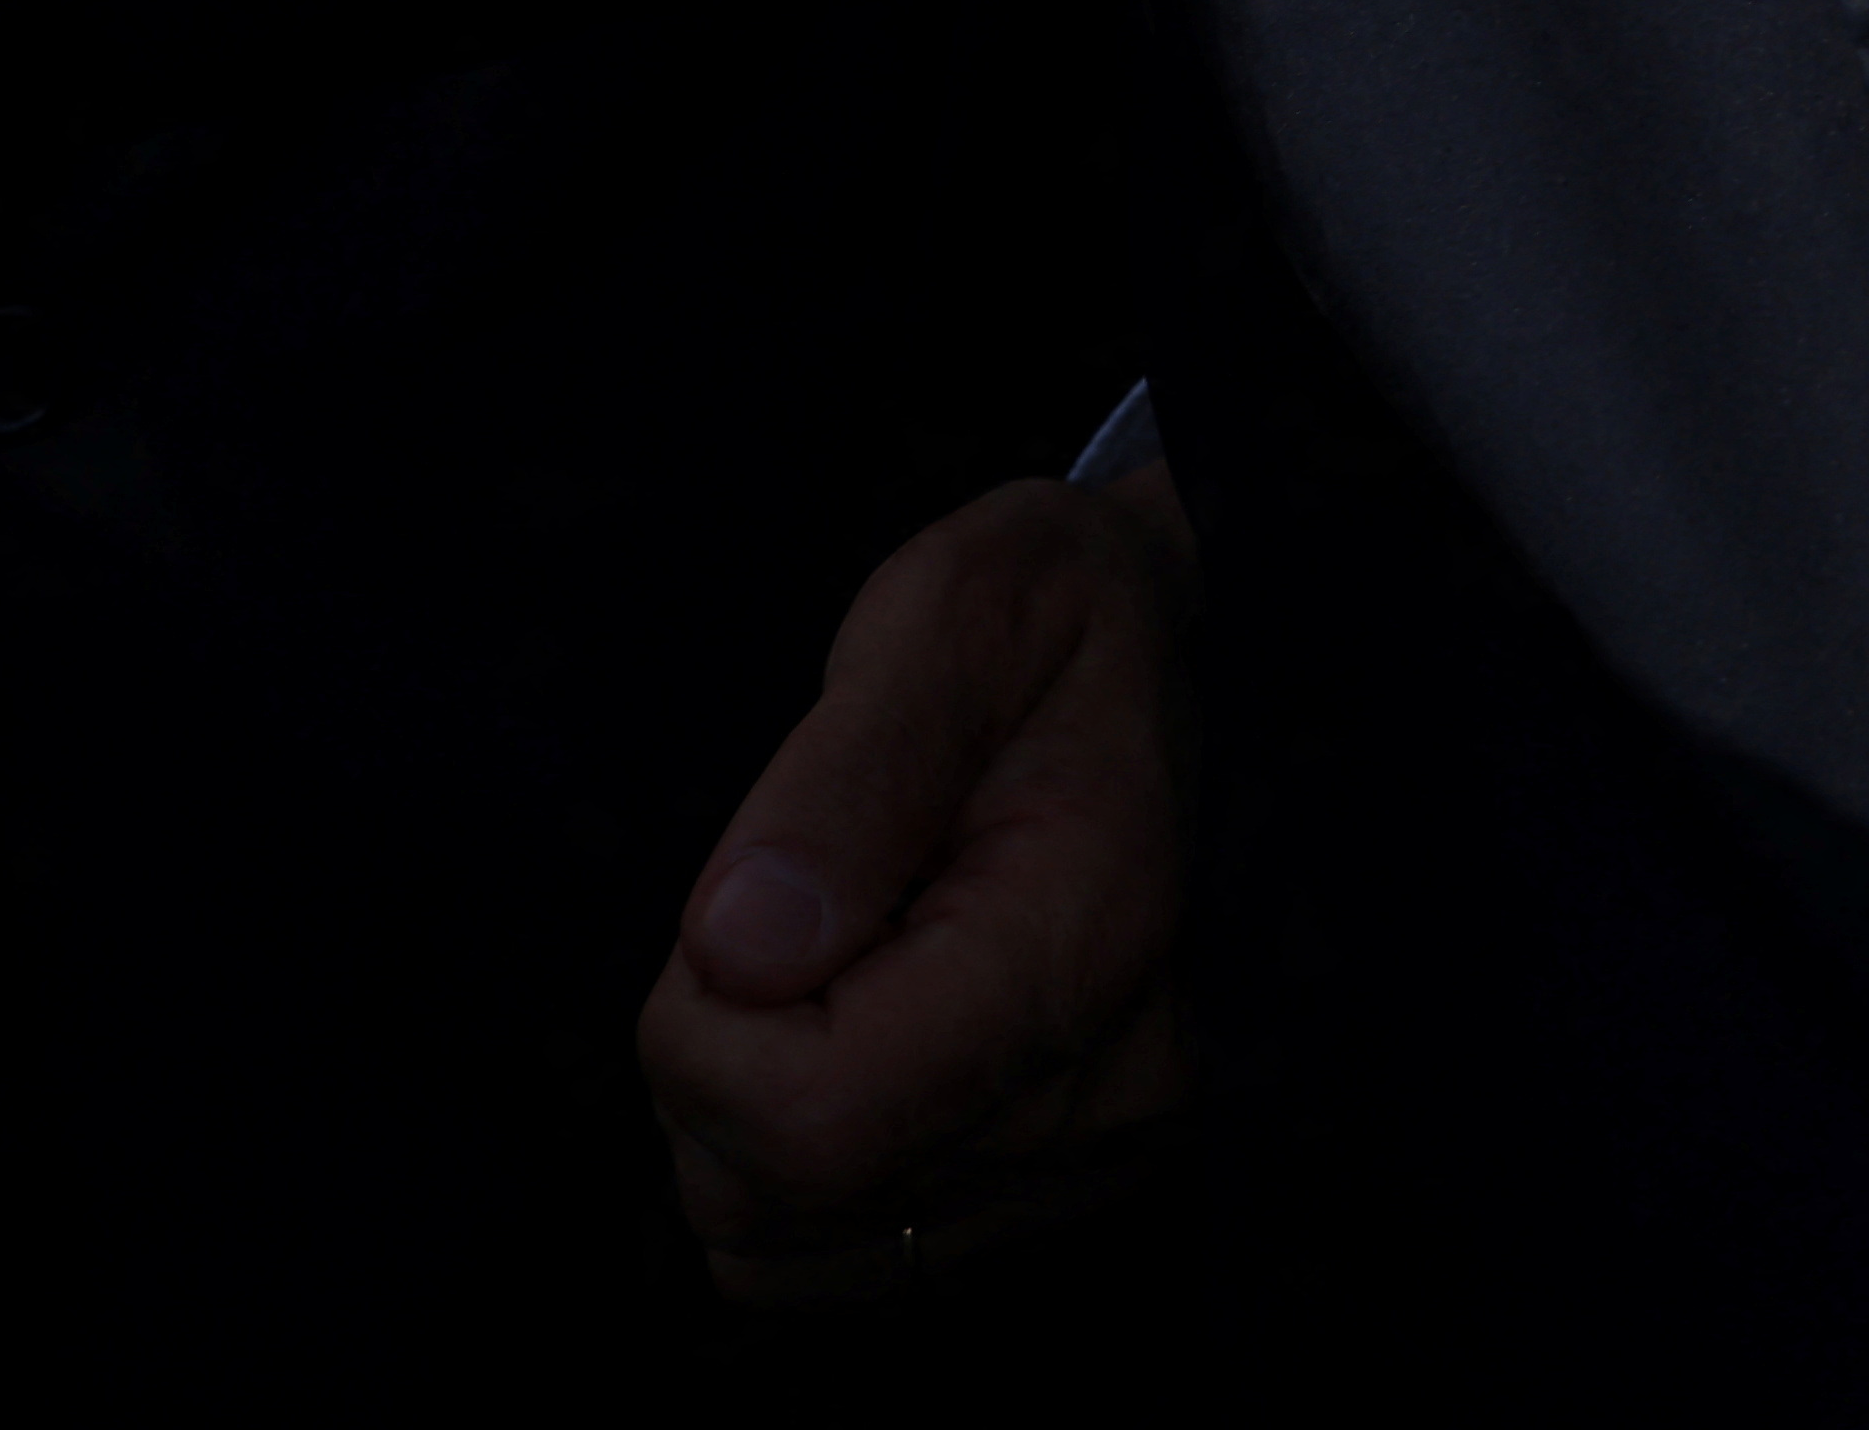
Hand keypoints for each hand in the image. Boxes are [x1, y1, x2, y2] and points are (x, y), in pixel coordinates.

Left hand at [643, 461, 1199, 1308]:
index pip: (812, 1117)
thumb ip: (850, 773)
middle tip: (783, 901)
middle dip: (708, 1049)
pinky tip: (846, 1026)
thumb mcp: (956, 613)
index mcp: (1083, 940)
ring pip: (771, 1239)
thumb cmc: (1047, 622)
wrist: (1167, 668)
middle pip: (769, 1191)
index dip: (701, 1023)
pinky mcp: (1043, 1199)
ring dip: (735, 1108)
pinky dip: (785, 1161)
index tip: (745, 894)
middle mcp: (1104, 1094)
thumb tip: (739, 952)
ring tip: (824, 952)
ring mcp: (1081, 1165)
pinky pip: (817, 1256)